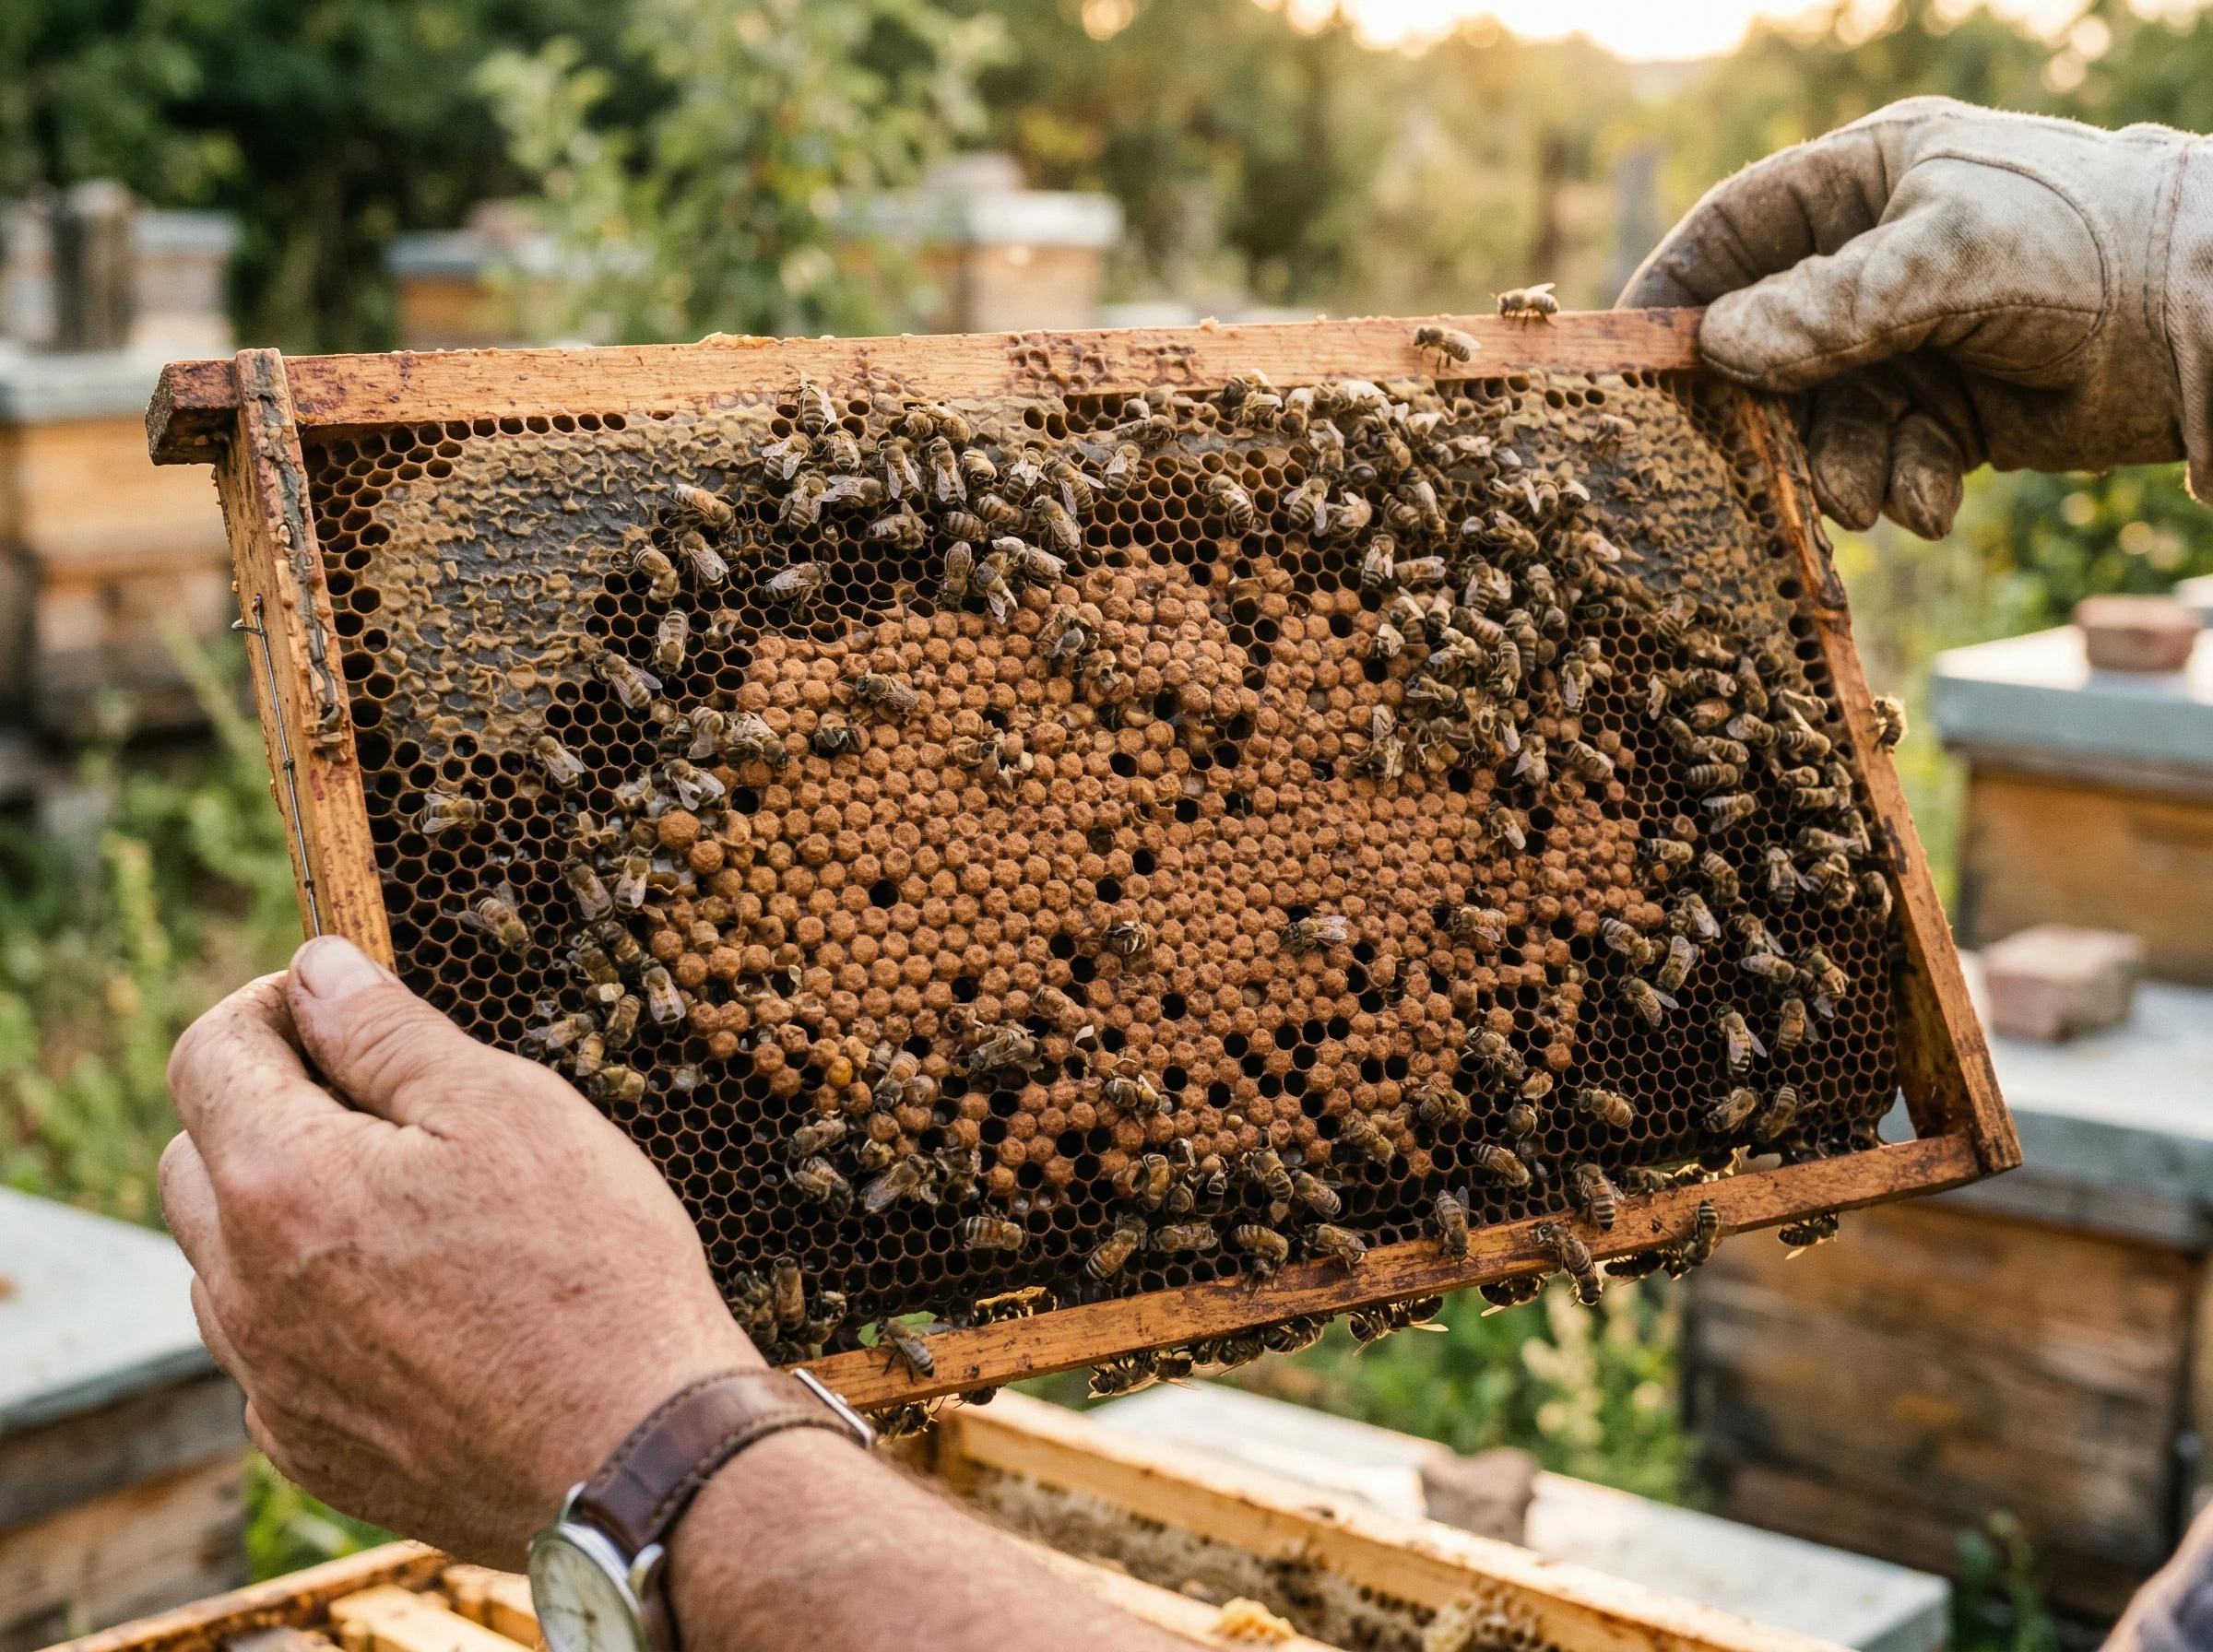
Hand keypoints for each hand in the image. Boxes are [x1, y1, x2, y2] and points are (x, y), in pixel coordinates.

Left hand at [159, 937, 754, 1565]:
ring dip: (286, 1213)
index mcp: (278, 1183)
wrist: (635, 1455)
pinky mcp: (311, 1446)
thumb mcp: (507, 1108)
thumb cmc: (591, 1269)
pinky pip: (276, 1353)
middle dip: (270, 1105)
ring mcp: (270, 1381)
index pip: (207, 1053)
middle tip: (386, 1100)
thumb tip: (318, 971)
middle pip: (197, 1155)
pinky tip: (423, 1305)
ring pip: (228, 1262)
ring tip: (412, 1209)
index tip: (344, 1004)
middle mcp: (242, 1290)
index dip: (272, 1004)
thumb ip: (390, 1032)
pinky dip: (319, 1310)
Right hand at [1620, 95, 2212, 537]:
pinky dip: (1902, 487)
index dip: (1674, 293)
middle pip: (1765, 342)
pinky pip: (1886, 459)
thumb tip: (1718, 347)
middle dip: (1760, 412)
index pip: (1733, 230)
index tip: (1628, 362)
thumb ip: (1831, 307)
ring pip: (1822, 419)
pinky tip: (1935, 500)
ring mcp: (1909, 340)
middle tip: (1736, 466)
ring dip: (1835, 467)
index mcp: (1867, 183)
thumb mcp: (1950, 262)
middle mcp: (1874, 260)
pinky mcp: (1949, 412)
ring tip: (1868, 497)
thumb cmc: (2089, 246)